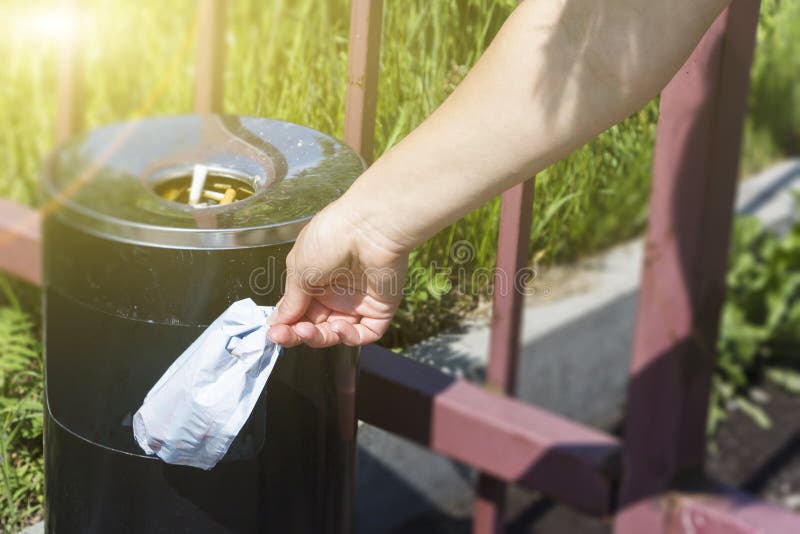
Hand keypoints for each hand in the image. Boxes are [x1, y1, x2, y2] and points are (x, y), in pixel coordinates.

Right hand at [267, 199, 408, 347]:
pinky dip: (349, 337)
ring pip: (337, 334)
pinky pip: (364, 333)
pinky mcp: (380, 309)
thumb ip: (291, 300)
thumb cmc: (330, 238)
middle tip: (285, 336)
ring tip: (307, 330)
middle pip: (315, 326)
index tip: (273, 333)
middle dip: (299, 334)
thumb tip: (275, 322)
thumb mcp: (300, 269)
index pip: (298, 311)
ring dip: (319, 337)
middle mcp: (336, 292)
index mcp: (314, 279)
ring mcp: (358, 301)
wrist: (369, 226)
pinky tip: (338, 328)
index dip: (286, 324)